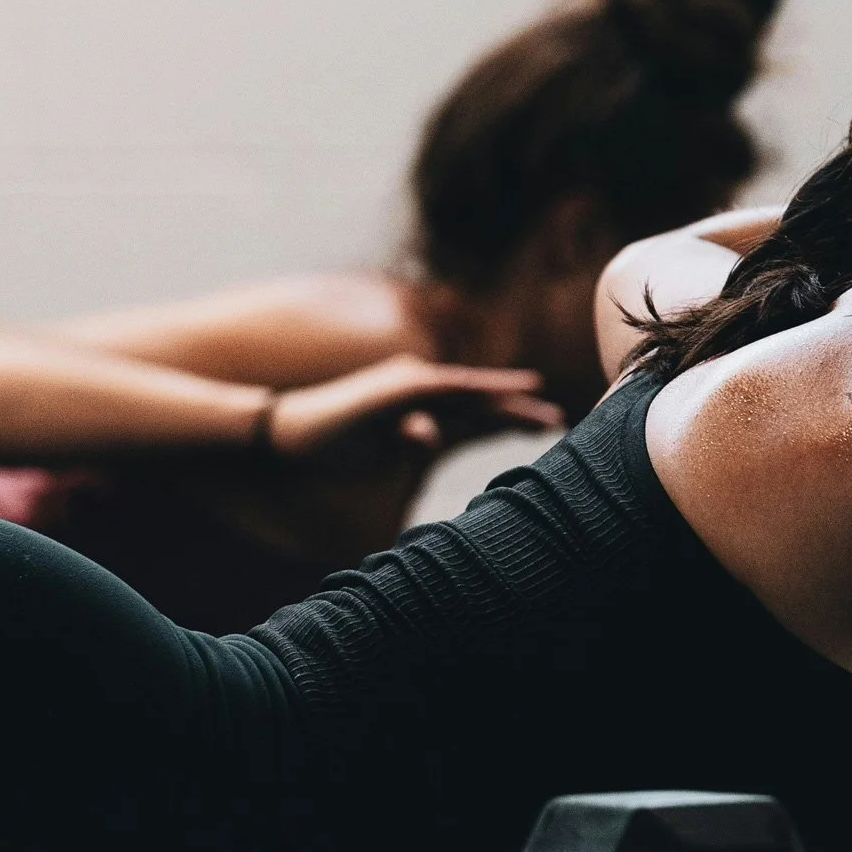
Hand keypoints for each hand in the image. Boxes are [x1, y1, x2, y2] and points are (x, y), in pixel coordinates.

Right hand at [265, 355, 564, 460]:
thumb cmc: (336, 453)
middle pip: (482, 401)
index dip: (516, 420)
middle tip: (560, 418)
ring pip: (463, 390)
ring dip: (499, 396)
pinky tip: (489, 397)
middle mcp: (422, 394)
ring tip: (534, 400)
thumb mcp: (387, 463)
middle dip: (520, 408)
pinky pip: (428, 391)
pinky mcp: (386, 390)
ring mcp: (404, 388)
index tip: (556, 426)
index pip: (481, 417)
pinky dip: (459, 393)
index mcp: (426, 415)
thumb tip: (431, 442)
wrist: (291, 438)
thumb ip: (415, 458)